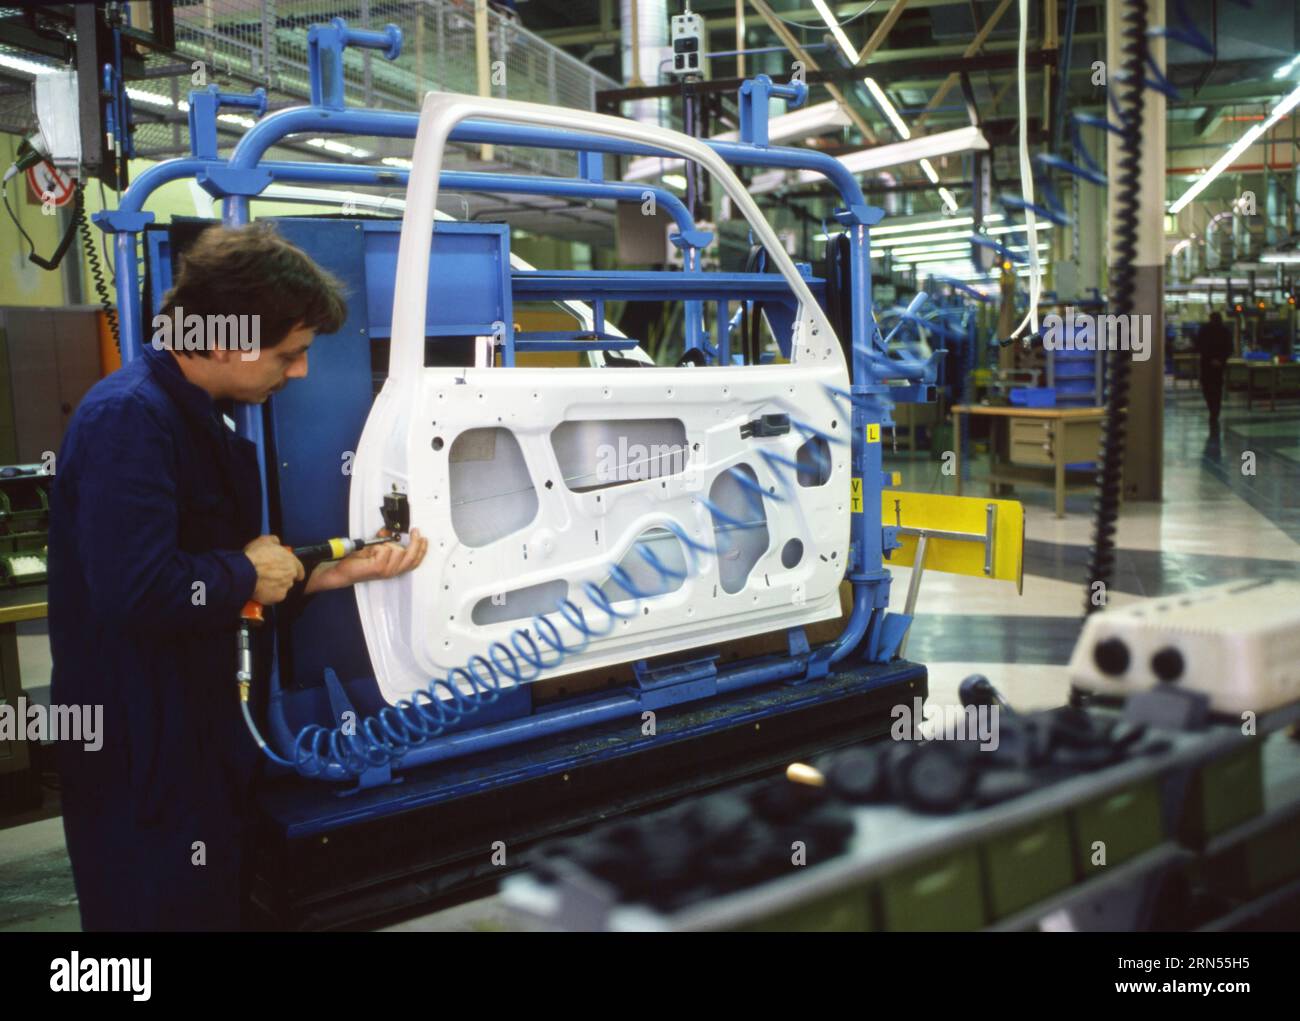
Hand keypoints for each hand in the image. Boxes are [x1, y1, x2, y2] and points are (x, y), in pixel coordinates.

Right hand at [244, 534, 304, 604]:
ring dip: (276, 587)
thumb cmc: (256, 555)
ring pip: (282, 588)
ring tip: (264, 584)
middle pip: (290, 579)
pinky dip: (269, 595)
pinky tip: (261, 591)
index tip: (288, 572)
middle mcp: (291, 575)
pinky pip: (275, 597)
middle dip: (282, 578)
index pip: (299, 569)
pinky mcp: (278, 597)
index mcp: (291, 561)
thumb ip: (274, 541)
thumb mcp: (264, 540)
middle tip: (269, 576)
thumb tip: (277, 542)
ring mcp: (285, 587)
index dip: (294, 571)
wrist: (246, 572)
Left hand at [305, 528, 427, 594]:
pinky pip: (386, 550)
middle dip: (416, 543)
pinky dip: (378, 547)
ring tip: (377, 547)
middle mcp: (393, 571)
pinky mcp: (379, 568)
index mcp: (395, 568)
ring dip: (388, 545)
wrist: (344, 571)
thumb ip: (385, 543)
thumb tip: (389, 532)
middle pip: (412, 558)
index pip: (415, 561)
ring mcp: (386, 570)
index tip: (423, 537)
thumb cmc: (358, 562)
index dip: (421, 549)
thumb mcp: (375, 550)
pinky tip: (371, 551)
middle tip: (415, 532)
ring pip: (398, 551)